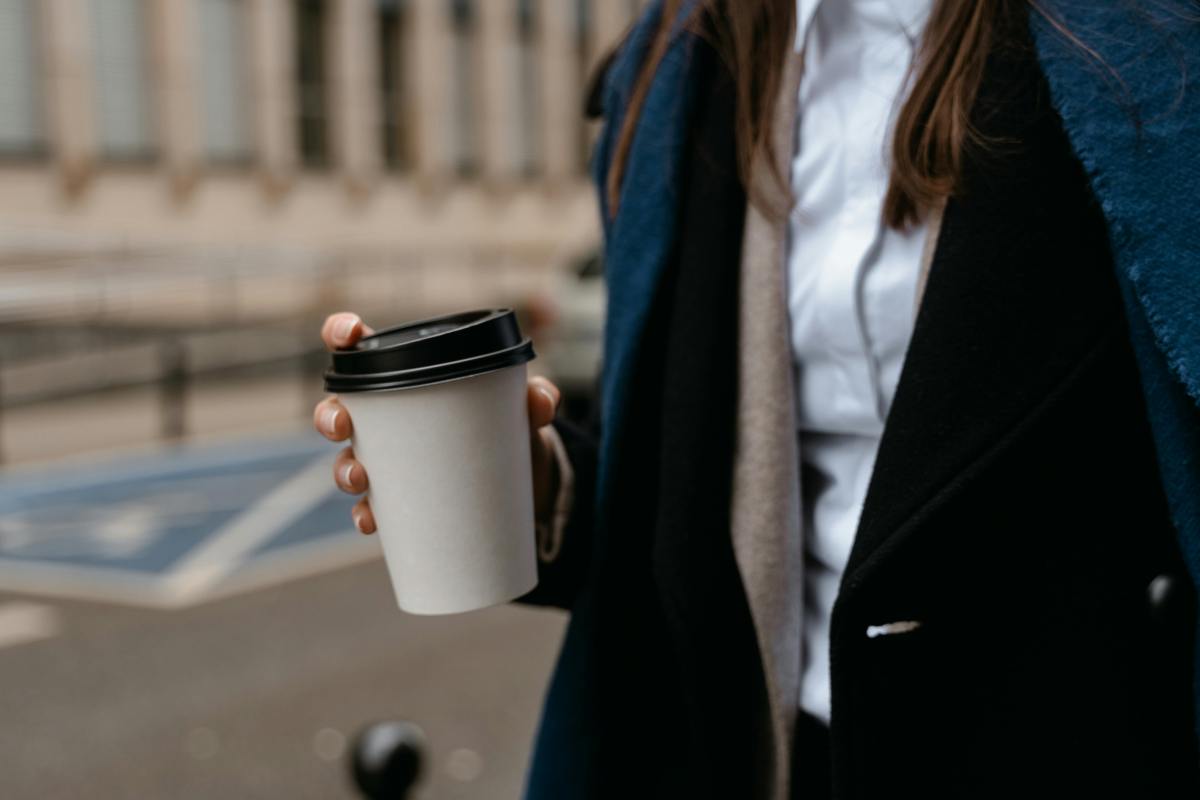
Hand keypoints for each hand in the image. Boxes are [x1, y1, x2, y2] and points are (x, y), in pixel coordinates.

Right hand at [312, 312, 562, 534]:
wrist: (526, 486)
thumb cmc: (512, 427)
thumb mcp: (526, 410)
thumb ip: (537, 397)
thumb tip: (542, 401)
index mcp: (409, 379)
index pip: (364, 349)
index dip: (341, 333)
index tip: (346, 335)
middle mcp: (389, 419)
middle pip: (339, 410)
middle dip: (330, 416)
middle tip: (343, 426)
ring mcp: (391, 461)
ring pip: (347, 462)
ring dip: (343, 470)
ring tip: (361, 479)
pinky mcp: (403, 501)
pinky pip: (371, 509)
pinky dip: (366, 516)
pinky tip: (371, 521)